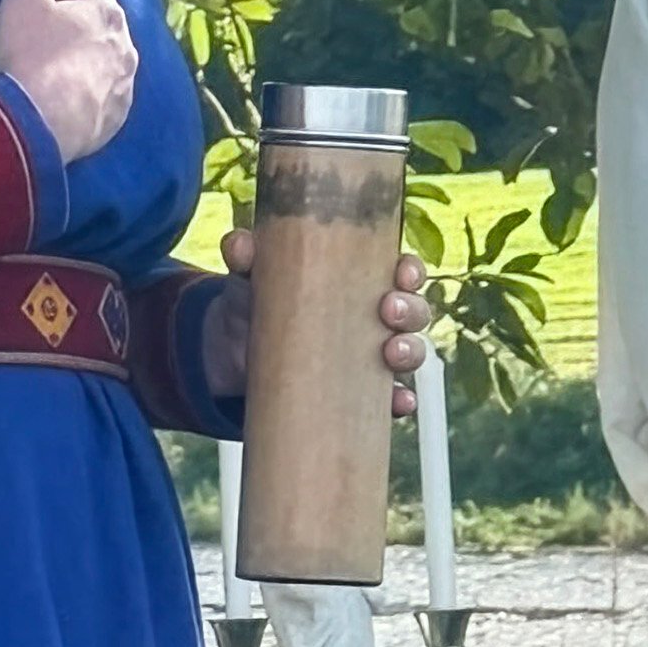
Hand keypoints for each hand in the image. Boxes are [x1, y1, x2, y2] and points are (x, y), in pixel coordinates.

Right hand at [0, 0, 136, 161]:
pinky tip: (64, 100)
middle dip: (81, 26)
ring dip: (87, 61)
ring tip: (56, 70)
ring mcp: (125, 85)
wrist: (36, 119)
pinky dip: (89, 94)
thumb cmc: (30, 51)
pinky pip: (105, 98)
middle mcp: (126, 47)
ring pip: (108, 64)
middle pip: (105, 27)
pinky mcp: (116, 118)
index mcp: (107, 13)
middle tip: (49, 35)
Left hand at [204, 230, 432, 414]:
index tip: (402, 273)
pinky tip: (397, 402)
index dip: (411, 271)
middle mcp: (374, 316)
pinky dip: (400, 400)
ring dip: (410, 352)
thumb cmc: (256, 300)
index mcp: (360, 279)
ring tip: (390, 354)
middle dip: (411, 310)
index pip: (402, 271)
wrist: (233, 352)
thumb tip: (238, 244)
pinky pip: (391, 399)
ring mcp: (370, 355)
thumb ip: (246, 256)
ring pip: (410, 352)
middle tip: (388, 310)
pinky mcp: (359, 391)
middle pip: (414, 310)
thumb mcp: (250, 275)